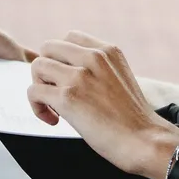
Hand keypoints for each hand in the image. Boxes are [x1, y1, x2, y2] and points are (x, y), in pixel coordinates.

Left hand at [28, 31, 178, 178]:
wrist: (144, 140)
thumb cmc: (133, 118)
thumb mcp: (120, 77)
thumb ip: (98, 68)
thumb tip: (67, 73)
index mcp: (108, 51)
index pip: (70, 37)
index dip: (62, 57)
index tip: (67, 77)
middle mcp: (93, 57)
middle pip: (49, 47)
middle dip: (47, 70)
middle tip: (56, 91)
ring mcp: (79, 75)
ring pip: (37, 66)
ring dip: (40, 87)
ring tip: (53, 106)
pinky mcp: (67, 97)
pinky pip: (34, 91)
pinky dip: (37, 107)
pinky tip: (54, 120)